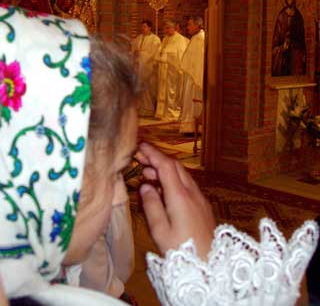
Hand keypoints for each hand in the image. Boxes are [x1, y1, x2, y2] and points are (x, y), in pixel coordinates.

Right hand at [137, 143, 214, 259]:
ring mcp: (199, 198)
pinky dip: (172, 179)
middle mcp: (192, 192)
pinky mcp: (202, 206)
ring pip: (181, 174)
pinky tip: (163, 188)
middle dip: (158, 158)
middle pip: (175, 166)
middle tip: (141, 157)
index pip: (166, 166)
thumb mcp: (160, 230)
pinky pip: (186, 184)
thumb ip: (151, 205)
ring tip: (147, 173)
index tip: (140, 146)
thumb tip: (145, 186)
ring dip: (165, 169)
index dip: (153, 153)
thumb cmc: (182, 251)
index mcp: (180, 196)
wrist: (210, 266)